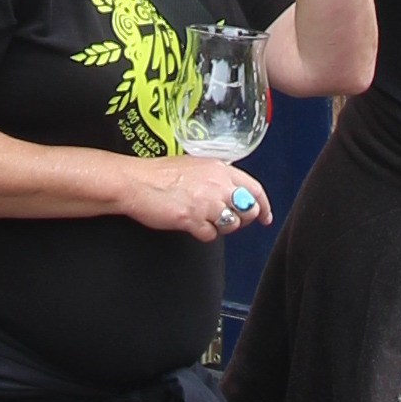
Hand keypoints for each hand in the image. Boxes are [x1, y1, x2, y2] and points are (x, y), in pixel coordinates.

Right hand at [122, 156, 271, 240]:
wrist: (134, 182)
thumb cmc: (158, 174)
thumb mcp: (195, 166)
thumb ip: (216, 178)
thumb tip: (231, 192)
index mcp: (219, 168)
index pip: (254, 188)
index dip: (264, 205)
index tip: (266, 216)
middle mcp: (217, 184)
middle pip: (248, 209)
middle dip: (242, 219)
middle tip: (228, 220)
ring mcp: (205, 202)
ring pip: (232, 225)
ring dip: (221, 227)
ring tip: (203, 219)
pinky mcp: (192, 219)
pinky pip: (210, 235)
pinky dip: (203, 234)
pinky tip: (191, 224)